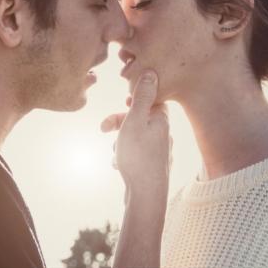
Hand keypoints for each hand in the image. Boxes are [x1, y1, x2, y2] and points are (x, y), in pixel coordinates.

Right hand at [101, 70, 171, 193]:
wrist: (146, 196)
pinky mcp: (153, 166)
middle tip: (103, 128)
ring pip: (134, 137)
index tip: (122, 103)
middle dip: (119, 123)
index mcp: (162, 120)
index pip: (149, 99)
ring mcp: (160, 151)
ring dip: (119, 142)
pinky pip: (135, 154)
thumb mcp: (135, 121)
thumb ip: (142, 96)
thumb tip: (151, 71)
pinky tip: (119, 166)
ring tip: (116, 154)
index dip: (133, 99)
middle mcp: (164, 134)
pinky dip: (124, 156)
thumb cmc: (138, 157)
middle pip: (138, 119)